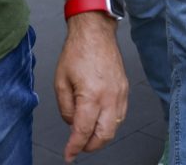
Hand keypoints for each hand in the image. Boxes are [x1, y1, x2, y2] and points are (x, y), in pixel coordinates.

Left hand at [56, 16, 128, 160]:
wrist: (95, 32)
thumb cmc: (78, 52)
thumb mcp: (60, 82)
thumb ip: (65, 108)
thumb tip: (72, 122)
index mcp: (92, 96)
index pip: (84, 131)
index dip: (75, 147)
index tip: (69, 155)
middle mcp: (110, 97)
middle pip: (104, 135)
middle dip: (91, 146)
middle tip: (78, 147)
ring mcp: (120, 93)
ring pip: (115, 127)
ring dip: (101, 136)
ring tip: (88, 135)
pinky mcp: (125, 88)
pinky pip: (120, 114)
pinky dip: (110, 124)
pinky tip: (100, 121)